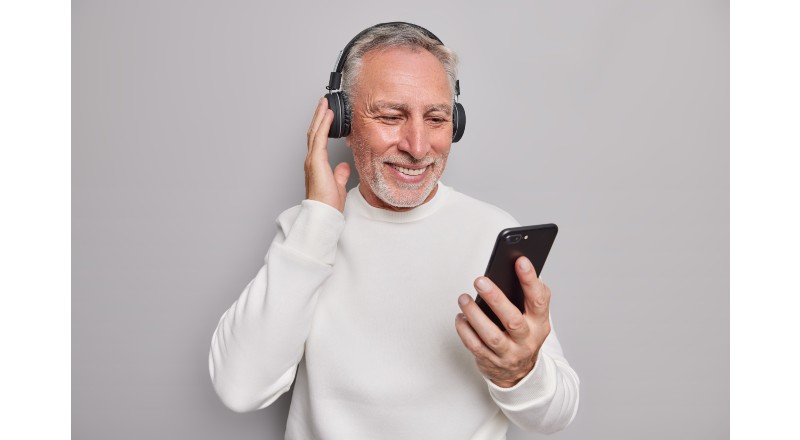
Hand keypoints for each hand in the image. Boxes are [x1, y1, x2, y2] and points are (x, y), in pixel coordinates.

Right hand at [305, 97, 350, 211]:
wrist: (324, 212)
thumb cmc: (328, 203)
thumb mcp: (337, 184)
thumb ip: (339, 174)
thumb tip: (343, 166)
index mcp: (316, 164)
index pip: (318, 140)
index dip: (321, 126)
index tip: (326, 115)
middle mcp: (311, 159)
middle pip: (314, 132)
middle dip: (318, 116)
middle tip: (323, 103)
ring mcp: (312, 159)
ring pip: (315, 131)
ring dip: (320, 116)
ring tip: (324, 103)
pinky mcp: (315, 160)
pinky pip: (319, 138)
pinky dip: (323, 124)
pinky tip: (328, 115)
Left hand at [455, 256, 551, 387]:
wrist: (520, 372)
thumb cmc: (524, 334)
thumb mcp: (534, 316)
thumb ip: (528, 294)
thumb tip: (514, 265)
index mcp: (539, 323)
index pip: (539, 300)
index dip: (530, 280)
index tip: (520, 261)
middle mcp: (526, 340)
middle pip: (512, 320)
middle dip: (496, 299)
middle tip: (480, 281)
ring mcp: (509, 353)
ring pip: (491, 336)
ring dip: (475, 315)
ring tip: (464, 298)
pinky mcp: (491, 361)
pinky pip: (475, 346)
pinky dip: (465, 330)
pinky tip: (461, 317)